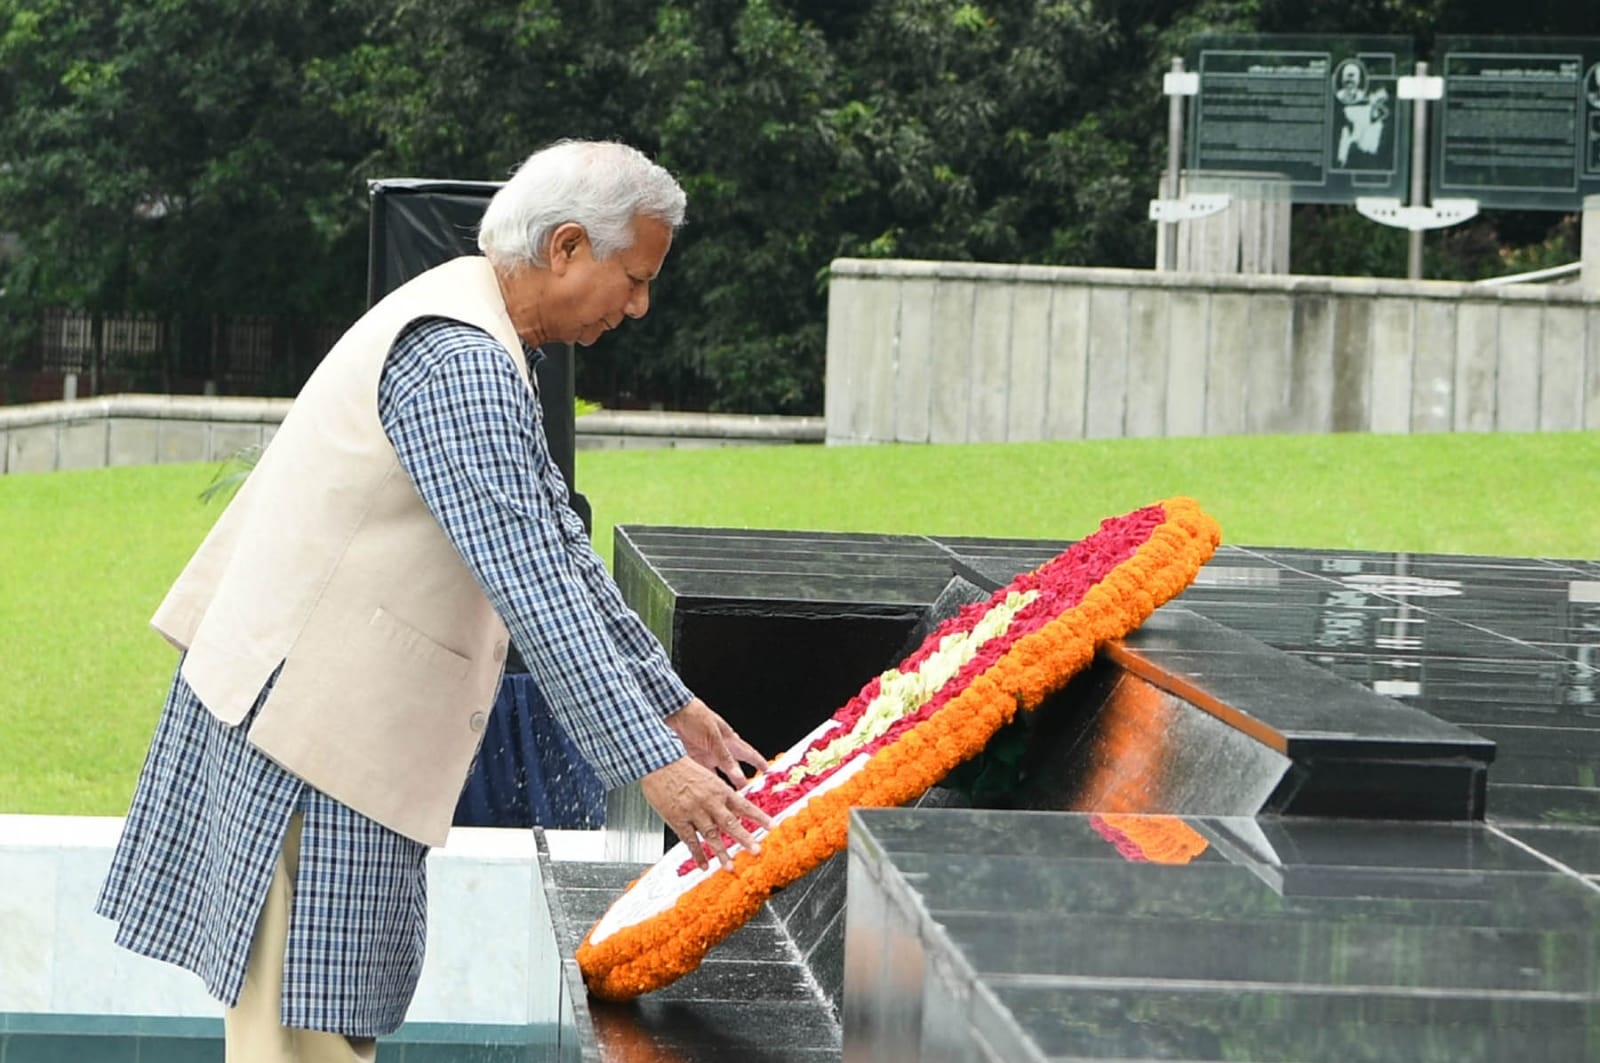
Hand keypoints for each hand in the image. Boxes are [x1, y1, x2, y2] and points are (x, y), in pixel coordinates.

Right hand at [640, 756, 773, 871]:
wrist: (658, 761)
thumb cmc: (681, 765)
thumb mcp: (706, 776)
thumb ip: (719, 793)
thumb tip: (732, 806)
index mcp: (719, 789)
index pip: (744, 805)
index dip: (759, 817)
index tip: (772, 827)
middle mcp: (710, 801)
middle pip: (731, 823)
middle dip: (745, 839)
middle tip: (756, 851)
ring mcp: (694, 812)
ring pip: (711, 835)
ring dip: (722, 852)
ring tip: (730, 866)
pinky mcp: (678, 819)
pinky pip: (690, 840)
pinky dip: (698, 854)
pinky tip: (704, 865)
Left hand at [664, 697, 767, 783]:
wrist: (671, 712)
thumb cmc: (694, 715)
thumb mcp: (713, 736)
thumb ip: (725, 758)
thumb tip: (739, 776)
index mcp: (728, 739)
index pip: (748, 753)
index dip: (758, 762)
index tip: (768, 771)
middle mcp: (718, 749)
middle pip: (733, 768)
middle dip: (741, 781)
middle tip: (748, 793)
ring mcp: (705, 755)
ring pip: (718, 775)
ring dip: (722, 785)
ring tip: (728, 798)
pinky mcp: (692, 760)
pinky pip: (702, 775)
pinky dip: (706, 784)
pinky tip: (708, 792)